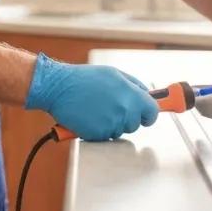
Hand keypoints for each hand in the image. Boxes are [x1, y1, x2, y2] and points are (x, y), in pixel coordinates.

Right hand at [24, 53, 158, 140]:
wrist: (59, 87)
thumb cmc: (84, 79)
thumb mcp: (114, 74)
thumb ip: (134, 85)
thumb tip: (148, 95)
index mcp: (132, 95)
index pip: (152, 112)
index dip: (148, 114)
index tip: (145, 115)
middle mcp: (124, 111)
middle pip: (135, 124)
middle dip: (126, 118)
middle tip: (110, 106)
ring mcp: (112, 124)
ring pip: (119, 131)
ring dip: (111, 124)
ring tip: (96, 109)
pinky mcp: (98, 134)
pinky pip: (105, 136)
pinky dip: (98, 129)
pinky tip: (89, 116)